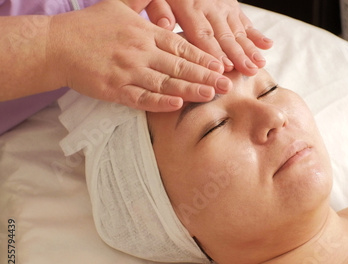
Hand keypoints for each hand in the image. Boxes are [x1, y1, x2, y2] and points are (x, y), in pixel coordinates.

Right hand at [47, 0, 231, 111]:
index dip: (202, 57)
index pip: (180, 45)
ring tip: (211, 95)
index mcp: (144, 32)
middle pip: (178, 66)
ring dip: (190, 90)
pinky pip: (140, 98)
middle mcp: (139, 51)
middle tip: (227, 85)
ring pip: (165, 83)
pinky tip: (176, 105)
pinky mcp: (114, 89)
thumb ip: (144, 0)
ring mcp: (127, 71)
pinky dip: (159, 102)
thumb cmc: (89, 26)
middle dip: (205, 76)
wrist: (56, 45)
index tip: (220, 65)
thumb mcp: (119, 4)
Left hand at [150, 0, 273, 75]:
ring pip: (239, 31)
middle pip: (225, 36)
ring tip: (260, 64)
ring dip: (250, 49)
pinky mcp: (233, 6)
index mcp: (189, 7)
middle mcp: (210, 7)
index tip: (224, 68)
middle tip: (248, 72)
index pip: (203, 34)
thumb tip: (165, 25)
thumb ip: (158, 9)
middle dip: (238, 55)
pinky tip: (268, 46)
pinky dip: (257, 35)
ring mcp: (224, 6)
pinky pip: (245, 22)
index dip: (214, 52)